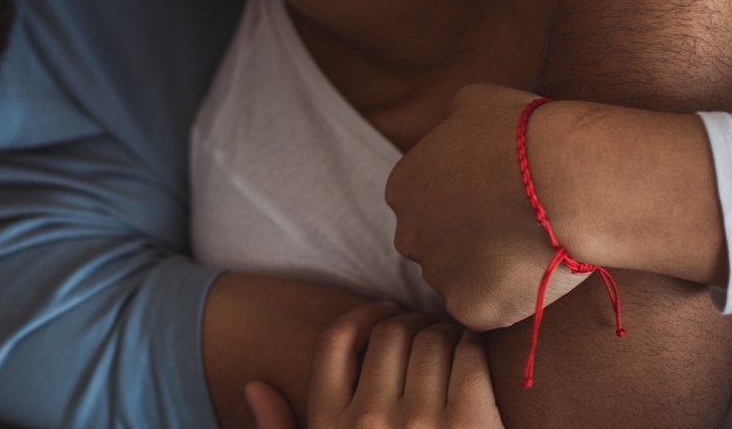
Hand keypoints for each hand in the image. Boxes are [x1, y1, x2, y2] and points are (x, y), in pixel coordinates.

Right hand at [246, 308, 502, 428]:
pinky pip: (469, 356)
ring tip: (454, 344)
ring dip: (446, 332)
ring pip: (432, 340)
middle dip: (411, 323)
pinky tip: (476, 356)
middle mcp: (371, 419)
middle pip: (390, 333)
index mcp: (331, 424)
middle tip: (429, 329)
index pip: (337, 340)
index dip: (364, 316)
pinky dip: (474, 346)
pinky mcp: (470, 422)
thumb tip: (256, 386)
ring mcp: (422, 421)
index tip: (385, 313)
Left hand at [385, 84, 586, 331]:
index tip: (494, 200)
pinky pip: (487, 311)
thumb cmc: (526, 133)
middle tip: (514, 229)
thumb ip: (453, 121)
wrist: (565, 179)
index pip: (423, 204)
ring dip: (488, 271)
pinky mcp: (470, 308)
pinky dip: (510, 299)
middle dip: (466, 240)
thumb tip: (455, 123)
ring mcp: (438, 275)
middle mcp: (408, 234)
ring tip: (532, 250)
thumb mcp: (477, 102)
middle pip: (433, 246)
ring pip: (460, 281)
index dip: (462, 204)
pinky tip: (536, 274)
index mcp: (404, 187)